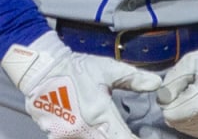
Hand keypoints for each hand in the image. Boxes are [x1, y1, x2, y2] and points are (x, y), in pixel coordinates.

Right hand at [1, 31, 163, 138]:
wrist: (41, 67)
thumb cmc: (75, 68)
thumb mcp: (108, 70)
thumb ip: (134, 79)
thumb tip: (156, 83)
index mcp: (100, 113)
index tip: (143, 137)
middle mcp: (83, 129)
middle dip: (117, 137)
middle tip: (121, 130)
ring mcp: (66, 135)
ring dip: (99, 135)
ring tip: (101, 124)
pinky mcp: (54, 136)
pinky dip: (82, 135)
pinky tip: (85, 125)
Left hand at [156, 31, 197, 138]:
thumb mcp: (191, 61)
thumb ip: (172, 80)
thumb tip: (162, 99)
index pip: (170, 114)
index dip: (170, 100)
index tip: (181, 88)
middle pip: (176, 122)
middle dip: (177, 107)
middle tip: (190, 91)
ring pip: (185, 128)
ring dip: (185, 114)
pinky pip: (196, 132)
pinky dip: (194, 120)